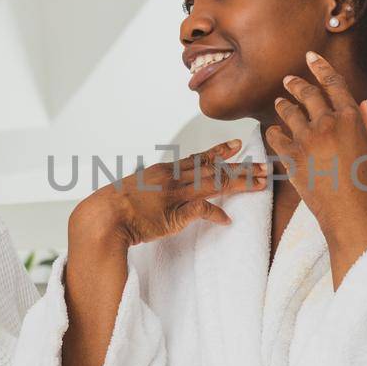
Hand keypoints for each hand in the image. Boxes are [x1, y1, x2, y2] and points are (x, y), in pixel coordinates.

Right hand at [70, 138, 266, 248]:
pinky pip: (201, 210)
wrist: (102, 218)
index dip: (218, 152)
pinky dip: (216, 213)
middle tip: (265, 166)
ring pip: (214, 183)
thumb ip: (155, 190)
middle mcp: (172, 179)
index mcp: (164, 172)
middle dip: (241, 168)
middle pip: (213, 170)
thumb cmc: (115, 208)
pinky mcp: (174, 213)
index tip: (237, 146)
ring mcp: (175, 195)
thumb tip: (168, 195)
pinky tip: (228, 219)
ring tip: (260, 183)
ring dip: (239, 183)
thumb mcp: (137, 191)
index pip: (197, 159)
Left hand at [265, 52, 366, 249]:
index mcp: (351, 119)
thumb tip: (363, 104)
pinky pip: (276, 138)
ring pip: (289, 113)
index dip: (321, 67)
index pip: (334, 84)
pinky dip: (273, 132)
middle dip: (297, 84)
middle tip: (289, 80)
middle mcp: (327, 124)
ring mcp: (307, 140)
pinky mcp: (292, 158)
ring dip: (283, 105)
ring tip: (280, 102)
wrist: (351, 214)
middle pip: (308, 94)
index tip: (311, 57)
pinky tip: (272, 131)